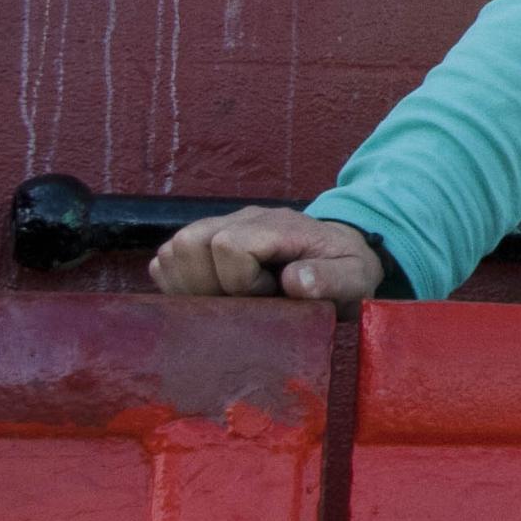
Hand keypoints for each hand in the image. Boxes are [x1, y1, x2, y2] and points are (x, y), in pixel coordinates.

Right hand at [147, 208, 383, 304]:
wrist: (339, 255)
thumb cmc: (345, 268)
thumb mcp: (355, 278)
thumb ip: (332, 279)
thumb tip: (295, 280)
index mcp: (278, 226)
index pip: (229, 245)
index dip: (239, 280)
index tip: (267, 294)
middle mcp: (243, 220)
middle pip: (188, 243)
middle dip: (206, 285)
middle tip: (240, 301)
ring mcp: (220, 228)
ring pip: (171, 251)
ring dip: (189, 286)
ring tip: (226, 300)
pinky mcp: (204, 243)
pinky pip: (166, 261)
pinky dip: (178, 285)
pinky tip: (211, 297)